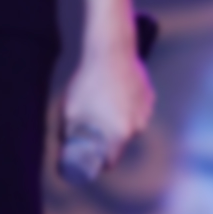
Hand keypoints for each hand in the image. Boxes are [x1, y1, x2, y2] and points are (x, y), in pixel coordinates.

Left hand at [62, 44, 154, 168]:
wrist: (111, 51)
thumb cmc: (90, 81)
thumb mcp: (71, 112)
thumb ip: (67, 135)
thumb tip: (63, 148)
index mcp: (120, 133)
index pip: (110, 161)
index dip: (97, 163)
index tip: (88, 156)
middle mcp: (138, 125)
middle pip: (120, 143)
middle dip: (106, 140)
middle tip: (91, 128)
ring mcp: (146, 109)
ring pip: (130, 125)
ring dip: (117, 122)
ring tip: (101, 107)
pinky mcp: (149, 95)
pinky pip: (136, 110)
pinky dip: (126, 108)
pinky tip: (113, 95)